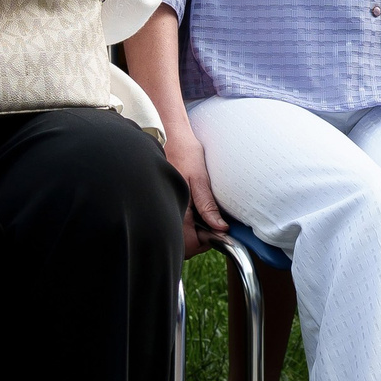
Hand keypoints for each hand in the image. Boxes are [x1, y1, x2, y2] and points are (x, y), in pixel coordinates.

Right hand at [161, 108, 225, 253]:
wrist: (168, 136)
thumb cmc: (185, 154)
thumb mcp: (200, 178)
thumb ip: (208, 206)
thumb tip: (220, 228)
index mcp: (176, 206)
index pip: (188, 244)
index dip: (204, 242)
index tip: (216, 232)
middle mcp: (165, 211)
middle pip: (181, 244)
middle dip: (197, 240)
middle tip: (210, 225)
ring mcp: (162, 207)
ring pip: (176, 236)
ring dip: (190, 232)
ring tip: (201, 216)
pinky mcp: (161, 203)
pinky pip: (172, 223)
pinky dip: (183, 223)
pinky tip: (191, 210)